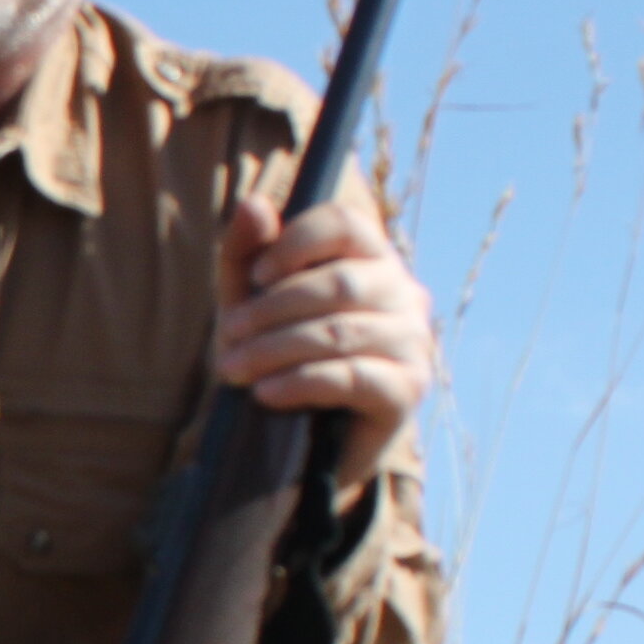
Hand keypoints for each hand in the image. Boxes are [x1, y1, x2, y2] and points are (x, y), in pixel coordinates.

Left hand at [210, 177, 434, 488]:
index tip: (255, 275)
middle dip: (272, 309)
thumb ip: (246, 254)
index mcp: (373, 260)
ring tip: (235, 368)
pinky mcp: (408, 390)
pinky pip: (353, 377)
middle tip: (229, 335)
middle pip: (339, 282)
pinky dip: (301, 382)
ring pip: (341, 332)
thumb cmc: (279, 357)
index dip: (296, 242)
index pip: (345, 224)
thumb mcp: (250, 303)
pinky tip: (266, 393)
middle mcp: (405, 295)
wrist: (305, 440)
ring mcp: (414, 343)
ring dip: (276, 349)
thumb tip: (252, 203)